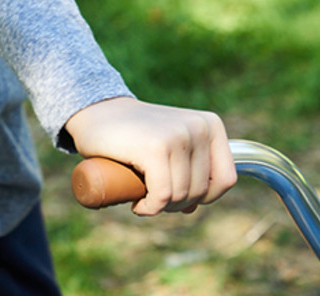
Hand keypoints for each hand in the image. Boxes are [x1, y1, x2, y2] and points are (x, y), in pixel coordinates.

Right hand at [64, 96, 236, 215]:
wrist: (94, 112)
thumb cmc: (133, 134)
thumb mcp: (172, 144)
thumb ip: (190, 167)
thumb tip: (195, 208)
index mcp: (210, 124)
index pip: (226, 180)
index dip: (203, 196)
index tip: (177, 193)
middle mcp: (197, 127)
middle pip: (202, 192)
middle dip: (178, 204)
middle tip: (152, 195)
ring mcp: (176, 136)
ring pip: (182, 196)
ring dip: (162, 207)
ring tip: (143, 195)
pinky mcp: (155, 148)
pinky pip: (163, 196)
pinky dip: (150, 208)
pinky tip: (138, 203)